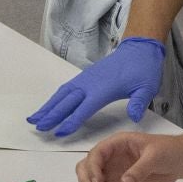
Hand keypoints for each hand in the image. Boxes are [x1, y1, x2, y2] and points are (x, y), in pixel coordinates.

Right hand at [27, 37, 165, 135]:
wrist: (139, 48)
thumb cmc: (143, 69)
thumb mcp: (148, 87)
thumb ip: (139, 102)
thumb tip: (135, 117)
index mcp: (104, 89)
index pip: (84, 108)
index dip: (71, 121)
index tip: (59, 132)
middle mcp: (91, 83)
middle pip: (67, 101)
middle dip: (52, 115)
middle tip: (38, 128)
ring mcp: (86, 78)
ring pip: (62, 94)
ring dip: (48, 106)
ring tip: (34, 118)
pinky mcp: (86, 76)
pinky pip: (66, 88)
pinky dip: (55, 98)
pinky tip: (48, 106)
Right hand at [76, 132, 182, 181]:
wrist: (179, 161)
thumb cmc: (169, 151)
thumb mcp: (156, 156)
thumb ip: (140, 169)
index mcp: (117, 143)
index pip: (96, 153)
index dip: (92, 168)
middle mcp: (110, 156)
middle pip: (86, 166)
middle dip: (87, 181)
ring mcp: (112, 170)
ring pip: (90, 180)